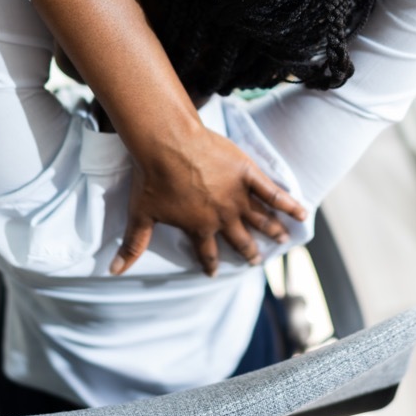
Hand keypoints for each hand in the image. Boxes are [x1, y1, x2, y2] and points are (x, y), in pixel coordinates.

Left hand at [110, 127, 307, 276]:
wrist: (167, 143)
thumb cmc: (152, 177)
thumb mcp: (141, 214)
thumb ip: (132, 245)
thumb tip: (112, 272)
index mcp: (199, 226)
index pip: (206, 252)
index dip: (210, 264)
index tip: (214, 272)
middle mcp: (222, 216)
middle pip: (240, 239)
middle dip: (249, 252)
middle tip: (257, 261)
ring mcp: (238, 195)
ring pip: (261, 219)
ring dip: (273, 231)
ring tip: (284, 241)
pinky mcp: (247, 174)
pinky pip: (273, 192)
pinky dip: (289, 203)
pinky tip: (303, 212)